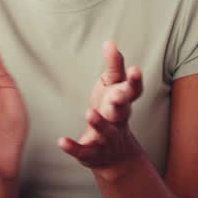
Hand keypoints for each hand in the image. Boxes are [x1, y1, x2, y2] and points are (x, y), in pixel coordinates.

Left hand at [59, 40, 144, 180]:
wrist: (116, 155)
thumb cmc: (113, 111)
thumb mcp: (114, 88)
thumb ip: (114, 67)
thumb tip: (111, 42)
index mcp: (123, 102)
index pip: (132, 90)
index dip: (135, 81)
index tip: (136, 69)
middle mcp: (118, 120)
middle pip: (122, 111)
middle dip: (121, 103)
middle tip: (117, 96)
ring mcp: (106, 137)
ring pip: (105, 130)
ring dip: (98, 122)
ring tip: (89, 113)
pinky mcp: (91, 152)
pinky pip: (83, 150)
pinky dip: (72, 147)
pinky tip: (61, 141)